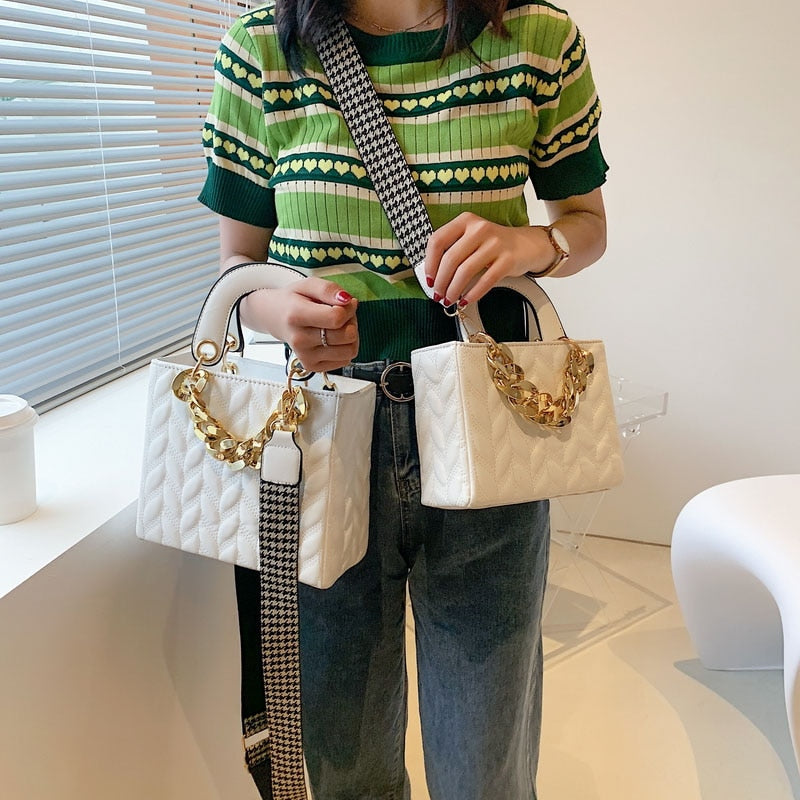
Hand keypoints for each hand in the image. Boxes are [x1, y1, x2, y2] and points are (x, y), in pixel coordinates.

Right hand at [241, 277, 358, 371]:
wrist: (276, 319)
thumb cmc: (294, 301)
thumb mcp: (308, 285)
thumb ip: (328, 289)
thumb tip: (346, 300)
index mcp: (296, 316)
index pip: (337, 318)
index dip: (348, 309)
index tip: (344, 303)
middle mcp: (299, 340)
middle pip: (347, 335)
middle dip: (351, 321)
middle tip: (341, 314)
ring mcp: (305, 356)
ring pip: (350, 350)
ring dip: (351, 336)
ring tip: (338, 326)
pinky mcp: (312, 366)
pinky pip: (345, 360)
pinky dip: (345, 348)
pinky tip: (334, 338)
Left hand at [424, 212, 551, 306]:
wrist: (526, 244)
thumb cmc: (492, 245)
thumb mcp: (470, 238)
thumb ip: (452, 250)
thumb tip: (433, 277)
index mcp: (465, 221)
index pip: (438, 241)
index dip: (430, 263)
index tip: (429, 279)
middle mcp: (480, 228)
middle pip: (451, 259)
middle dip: (441, 282)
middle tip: (438, 295)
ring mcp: (495, 243)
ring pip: (466, 271)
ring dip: (454, 290)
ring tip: (449, 299)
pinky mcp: (508, 260)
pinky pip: (485, 280)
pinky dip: (472, 294)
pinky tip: (466, 300)